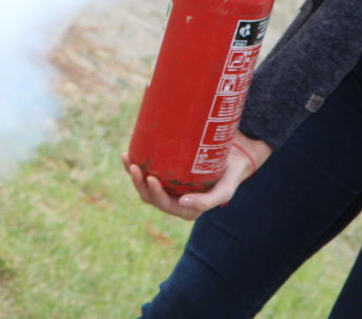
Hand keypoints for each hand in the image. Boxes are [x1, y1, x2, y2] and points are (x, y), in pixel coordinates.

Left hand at [122, 136, 271, 220]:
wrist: (234, 158)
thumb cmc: (230, 176)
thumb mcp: (224, 191)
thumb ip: (206, 201)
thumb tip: (183, 201)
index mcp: (185, 209)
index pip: (164, 204)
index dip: (154, 193)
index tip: (150, 177)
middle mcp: (174, 199)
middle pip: (149, 196)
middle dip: (139, 182)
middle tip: (135, 166)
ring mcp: (168, 186)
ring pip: (144, 184)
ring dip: (133, 173)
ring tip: (127, 158)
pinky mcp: (165, 172)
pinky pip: (146, 171)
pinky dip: (136, 163)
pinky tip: (129, 152)